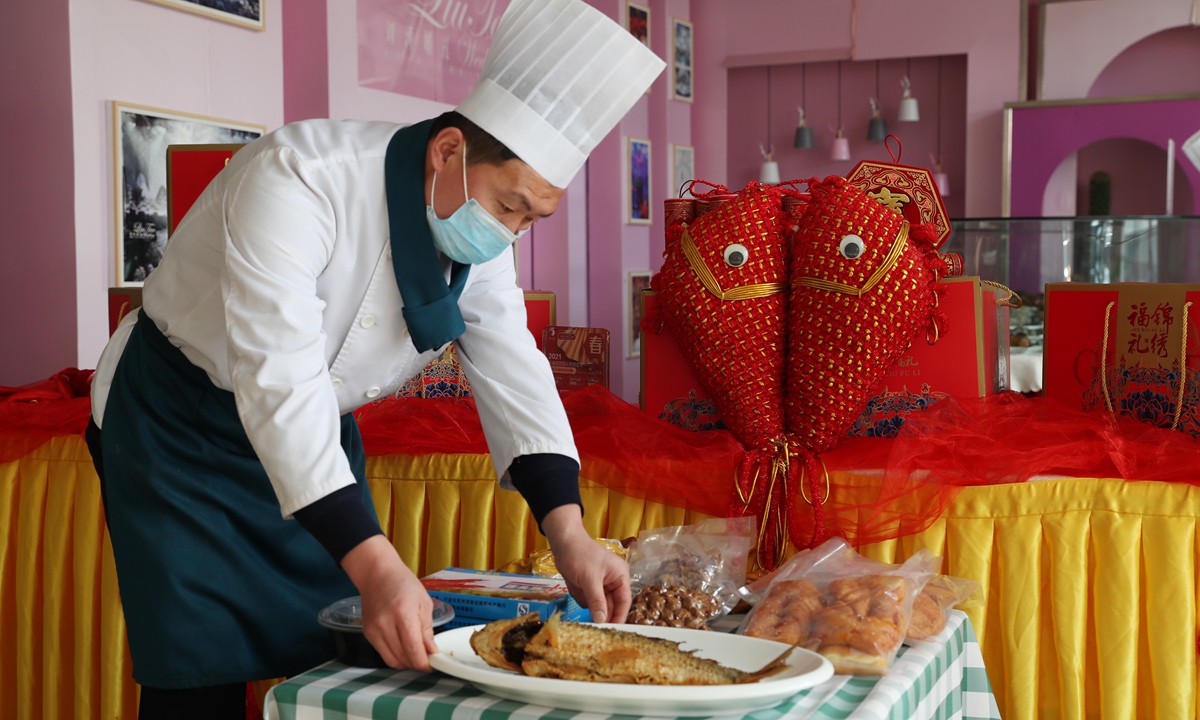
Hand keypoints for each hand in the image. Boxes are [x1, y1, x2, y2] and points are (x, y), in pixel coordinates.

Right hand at [340, 535, 438, 670]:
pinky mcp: (367, 634)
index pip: (413, 649)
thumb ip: (427, 630)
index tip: (432, 664)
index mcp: (403, 614)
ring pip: (392, 660)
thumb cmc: (404, 584)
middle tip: (427, 659)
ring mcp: (374, 630)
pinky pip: (383, 654)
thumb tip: (431, 651)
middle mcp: (386, 624)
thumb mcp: (424, 602)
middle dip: (417, 664)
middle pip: (403, 658)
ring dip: (406, 663)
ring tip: (416, 656)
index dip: (424, 663)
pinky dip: (396, 656)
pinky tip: (404, 649)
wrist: (377, 574)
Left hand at [542, 505, 630, 623]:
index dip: (619, 617)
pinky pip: (587, 600)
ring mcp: (601, 584)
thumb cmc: (580, 555)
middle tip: (591, 624)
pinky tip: (574, 584)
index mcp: (620, 576)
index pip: (624, 602)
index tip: (612, 633)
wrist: (563, 543)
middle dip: (598, 610)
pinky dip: (580, 596)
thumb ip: (597, 601)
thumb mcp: (589, 579)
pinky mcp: (590, 586)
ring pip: (597, 605)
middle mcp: (614, 581)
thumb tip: (602, 621)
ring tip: (578, 586)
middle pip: (610, 606)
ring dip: (586, 600)